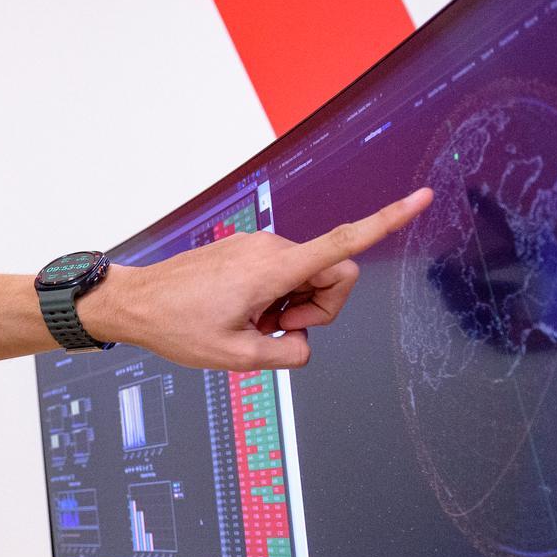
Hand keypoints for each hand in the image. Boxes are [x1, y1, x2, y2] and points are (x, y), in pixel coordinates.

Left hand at [82, 188, 432, 369]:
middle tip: (273, 330)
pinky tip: (239, 312)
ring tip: (247, 322)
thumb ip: (287, 355)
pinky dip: (273, 299)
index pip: (344, 243)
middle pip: (333, 275)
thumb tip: (301, 344)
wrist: (133, 302)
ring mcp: (258, 247)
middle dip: (318, 309)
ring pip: (307, 279)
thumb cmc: (176, 325)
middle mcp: (271, 248)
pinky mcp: (247, 251)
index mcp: (275, 268)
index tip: (423, 198)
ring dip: (290, 307)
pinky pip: (282, 276)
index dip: (388, 222)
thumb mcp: (236, 357)